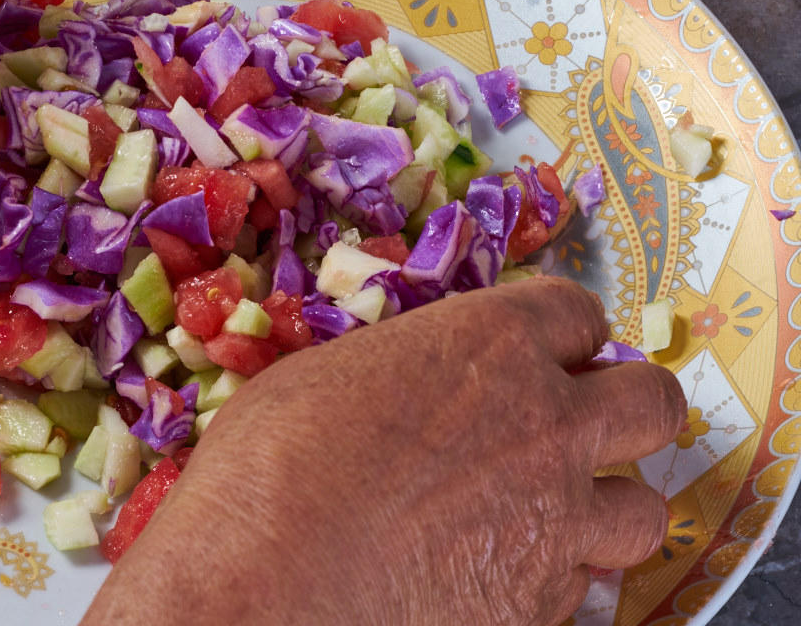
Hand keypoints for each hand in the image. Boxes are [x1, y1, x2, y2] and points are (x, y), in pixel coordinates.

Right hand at [83, 277, 685, 625]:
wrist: (260, 583)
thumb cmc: (267, 467)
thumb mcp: (328, 377)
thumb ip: (409, 368)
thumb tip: (419, 382)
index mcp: (490, 345)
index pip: (575, 315)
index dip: (560, 336)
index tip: (544, 355)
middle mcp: (546, 424)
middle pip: (651, 403)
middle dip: (625, 408)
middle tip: (581, 424)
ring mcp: (557, 520)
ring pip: (644, 510)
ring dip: (606, 506)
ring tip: (554, 514)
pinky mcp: (544, 603)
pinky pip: (584, 583)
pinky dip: (554, 574)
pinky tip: (498, 570)